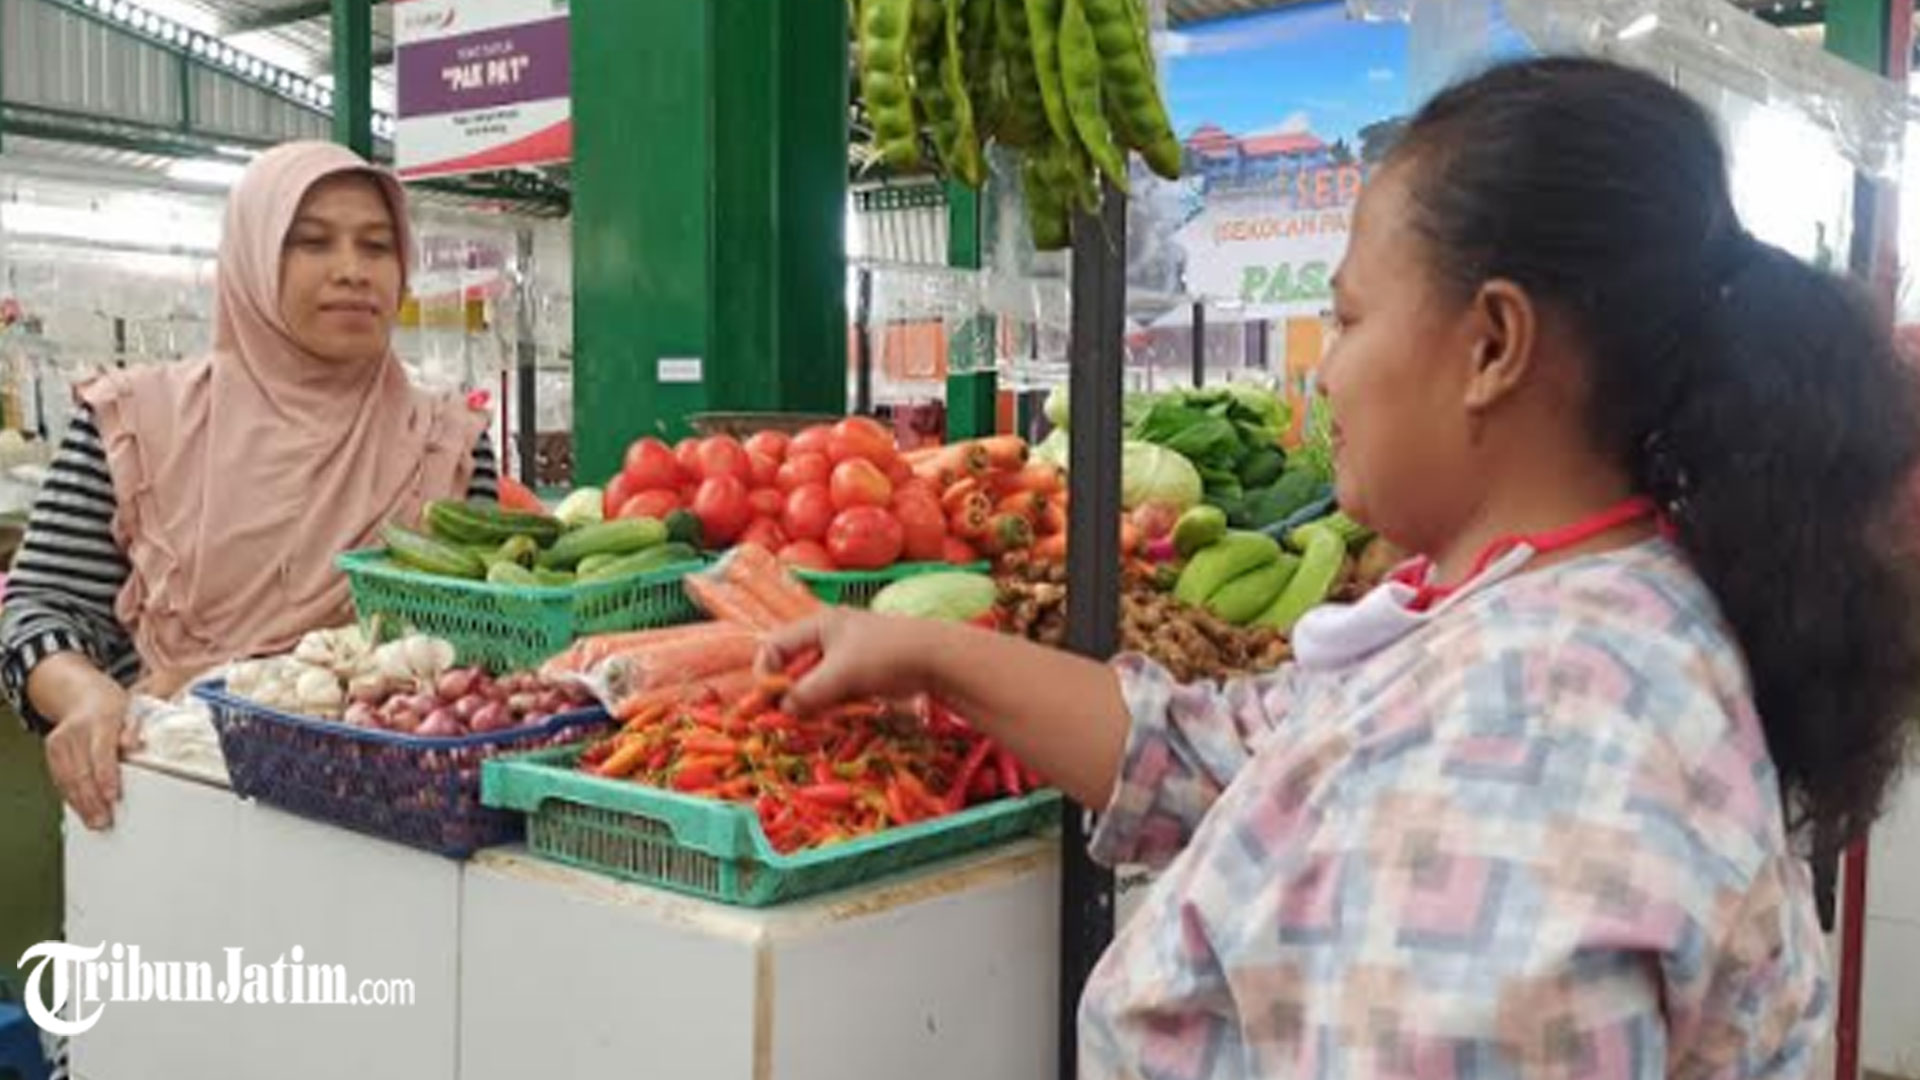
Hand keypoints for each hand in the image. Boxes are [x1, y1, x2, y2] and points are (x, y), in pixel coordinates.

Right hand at [44, 683, 138, 829]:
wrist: (84, 697)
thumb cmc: (113, 710)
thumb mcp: (132, 713)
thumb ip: (134, 730)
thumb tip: (134, 746)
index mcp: (101, 721)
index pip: (102, 753)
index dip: (107, 777)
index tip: (113, 796)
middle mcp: (76, 732)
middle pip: (82, 771)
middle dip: (93, 799)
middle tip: (104, 820)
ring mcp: (59, 742)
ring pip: (68, 779)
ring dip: (81, 804)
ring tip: (94, 822)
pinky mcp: (51, 751)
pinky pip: (60, 779)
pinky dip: (71, 797)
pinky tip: (81, 810)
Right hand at [758, 609, 941, 714]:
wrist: (937, 659)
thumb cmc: (886, 655)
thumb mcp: (840, 674)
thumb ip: (807, 693)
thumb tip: (783, 710)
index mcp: (819, 625)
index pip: (775, 645)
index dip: (766, 672)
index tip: (769, 699)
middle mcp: (830, 637)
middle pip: (794, 665)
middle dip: (788, 692)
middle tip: (787, 716)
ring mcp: (848, 656)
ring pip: (814, 682)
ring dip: (810, 702)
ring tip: (813, 720)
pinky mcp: (863, 674)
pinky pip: (835, 691)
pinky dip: (831, 705)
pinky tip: (836, 717)